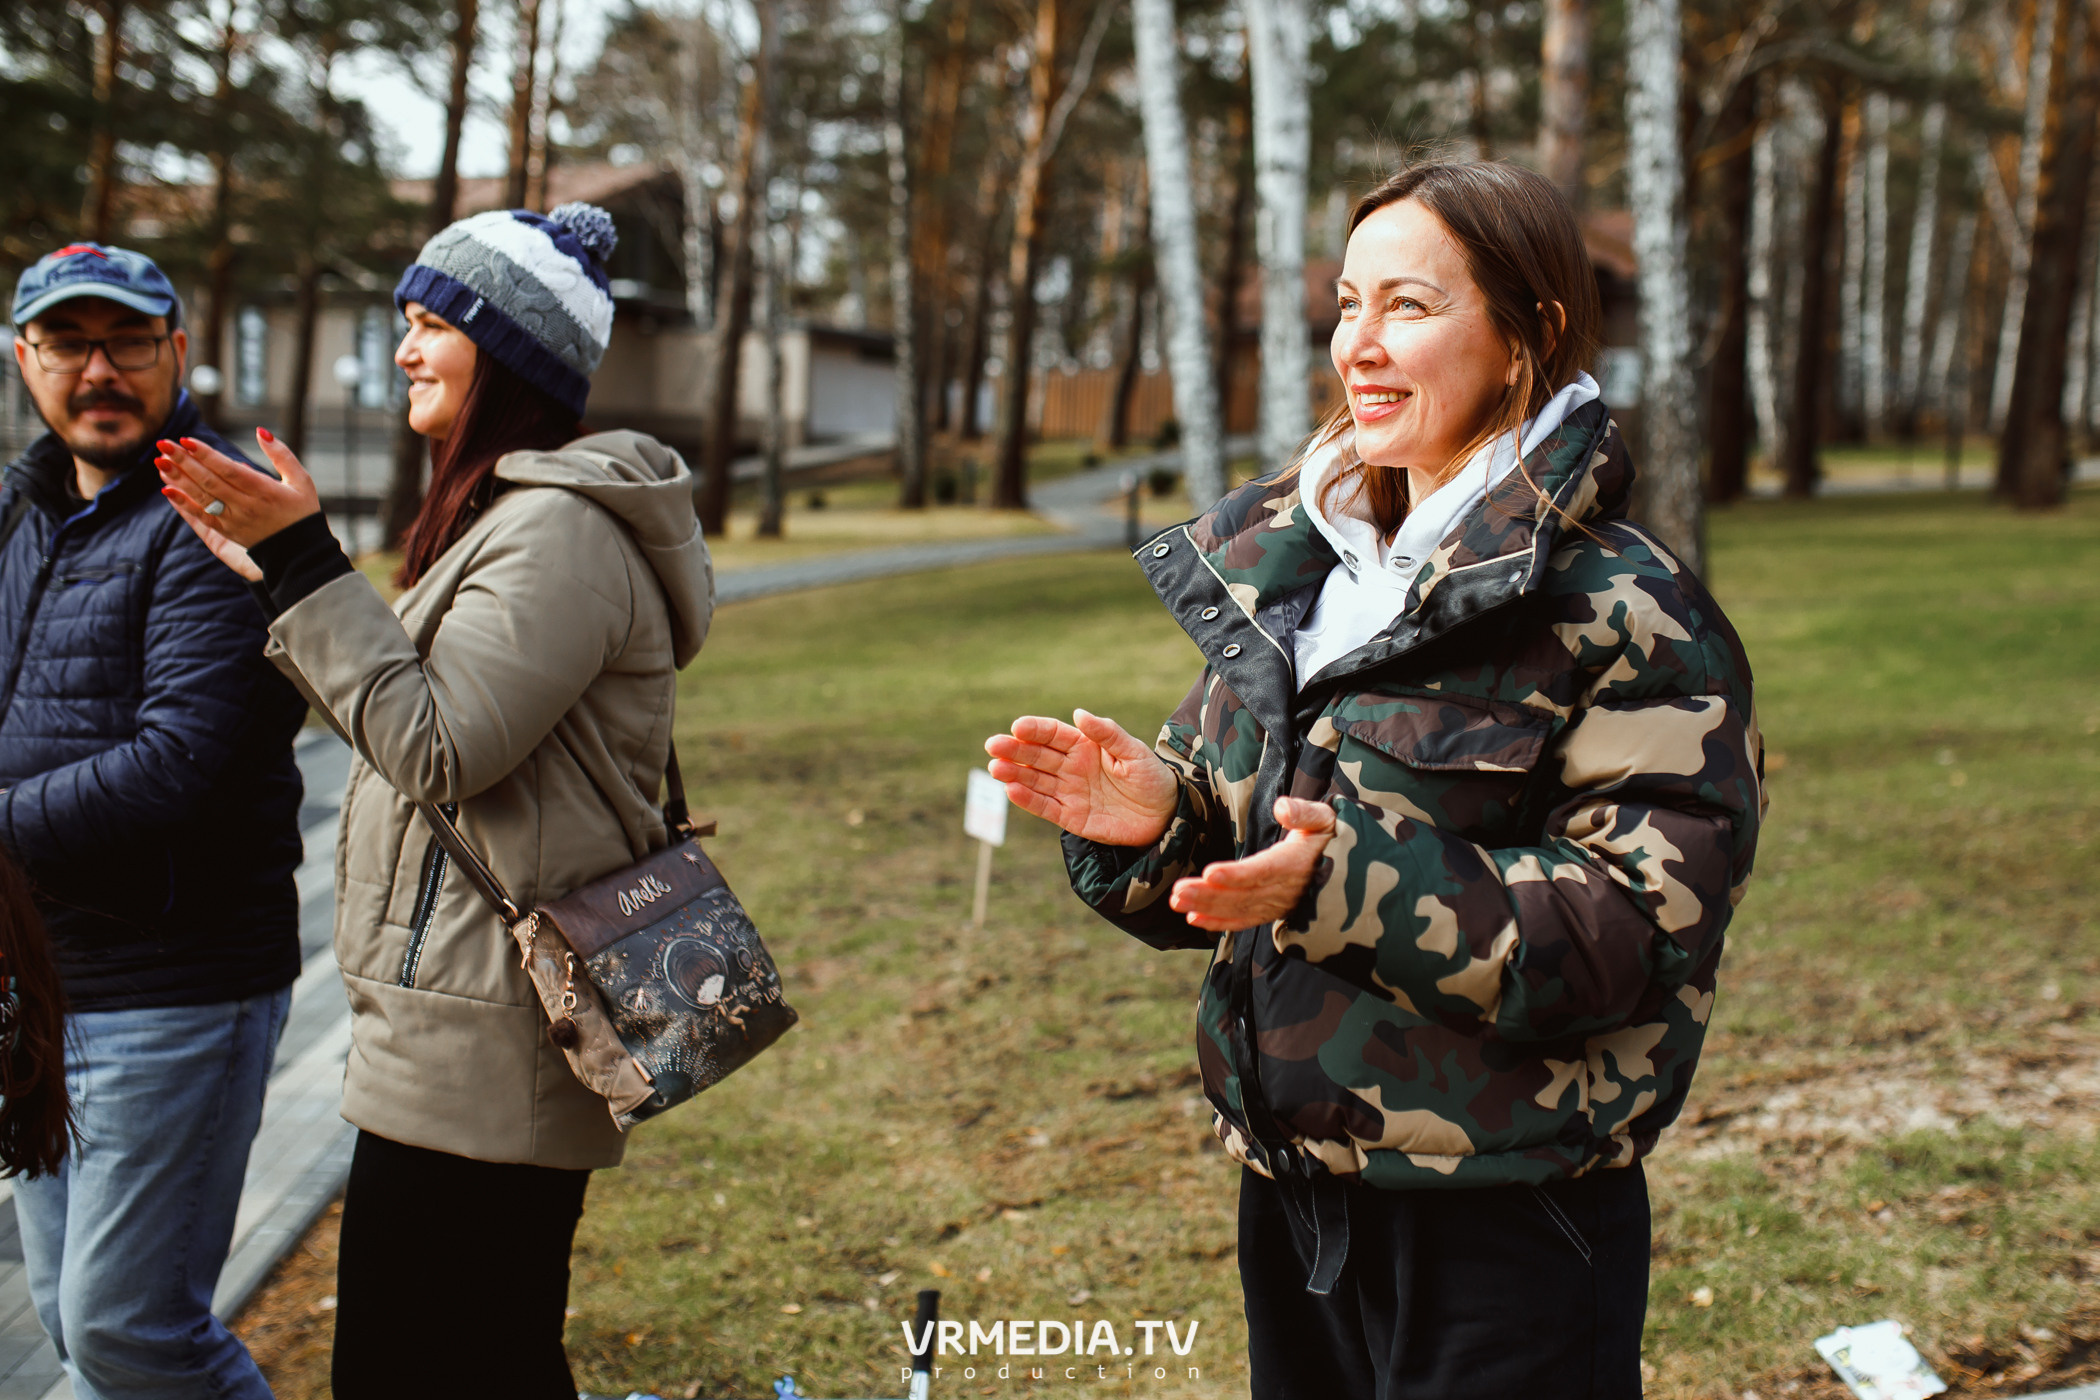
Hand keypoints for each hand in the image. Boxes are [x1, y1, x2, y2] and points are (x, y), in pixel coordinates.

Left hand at [154, 430, 322, 581]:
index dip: (206, 455)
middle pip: (210, 481)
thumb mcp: (301, 480)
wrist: (301, 552)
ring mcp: (234, 520)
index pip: (229, 470)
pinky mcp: (227, 531)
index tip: (186, 440)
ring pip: (201, 497)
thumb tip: (260, 431)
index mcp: (264, 491)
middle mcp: (246, 505)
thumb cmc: (301, 511)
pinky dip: (182, 504)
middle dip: (184, 461)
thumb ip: (281, 455)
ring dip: (179, 479)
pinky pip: (201, 517)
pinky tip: (167, 490)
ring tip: (160, 461)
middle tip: (163, 444)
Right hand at [984, 709, 1179, 846]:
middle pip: (1037, 756)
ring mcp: (1068, 792)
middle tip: (993, 746)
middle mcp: (1071, 767)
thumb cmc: (1152, 777)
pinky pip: (1045, 807)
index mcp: (1085, 746)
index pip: (1053, 734)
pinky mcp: (1070, 817)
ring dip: (1014, 774)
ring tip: (996, 768)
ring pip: (1035, 780)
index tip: (1017, 727)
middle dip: (1014, 750)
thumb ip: (1107, 733)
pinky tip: (1011, 790)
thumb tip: (1078, 713)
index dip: (1035, 730)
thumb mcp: (1134, 751)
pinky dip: (1027, 800)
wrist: (1165, 815)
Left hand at [1169, 797, 1334, 931]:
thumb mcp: (1326, 817)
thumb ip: (1305, 813)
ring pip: (1239, 909)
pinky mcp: (1272, 911)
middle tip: (1178, 893)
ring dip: (1207, 908)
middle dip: (1208, 896)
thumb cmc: (1331, 835)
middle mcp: (1285, 889)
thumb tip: (1283, 807)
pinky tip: (1193, 919)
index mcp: (1295, 863)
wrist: (1352, 867)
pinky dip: (1220, 923)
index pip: (1262, 871)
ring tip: (1177, 902)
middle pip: (1242, 894)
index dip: (1236, 875)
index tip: (1209, 873)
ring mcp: (1278, 904)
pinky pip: (1245, 920)